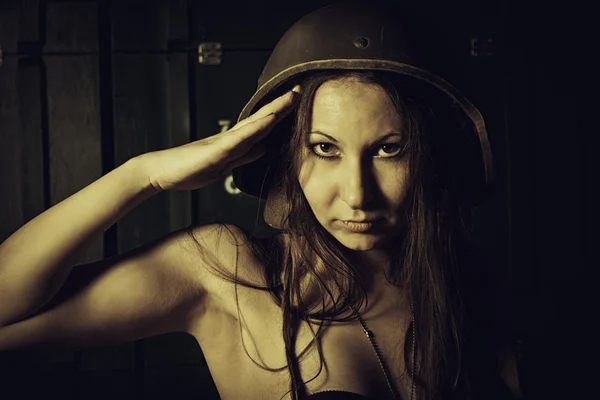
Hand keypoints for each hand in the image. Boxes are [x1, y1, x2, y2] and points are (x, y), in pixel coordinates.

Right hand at [139, 85, 300, 191]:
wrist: (161, 172)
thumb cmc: (190, 169)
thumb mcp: (225, 164)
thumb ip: (245, 155)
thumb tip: (264, 147)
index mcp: (235, 142)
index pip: (262, 125)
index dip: (280, 113)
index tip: (296, 100)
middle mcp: (231, 137)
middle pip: (262, 118)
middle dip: (282, 104)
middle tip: (300, 88)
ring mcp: (224, 142)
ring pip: (254, 123)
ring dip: (274, 110)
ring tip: (291, 97)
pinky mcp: (216, 151)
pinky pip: (240, 138)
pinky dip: (256, 128)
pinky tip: (269, 120)